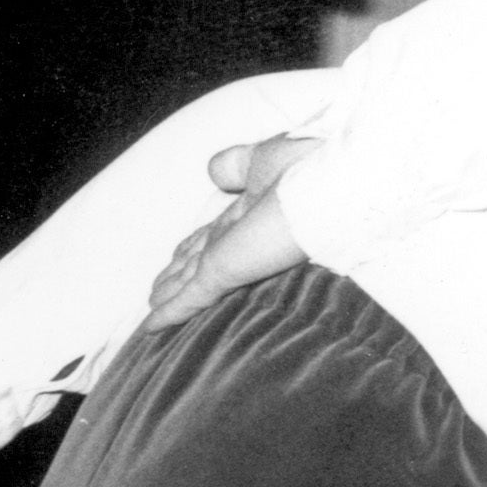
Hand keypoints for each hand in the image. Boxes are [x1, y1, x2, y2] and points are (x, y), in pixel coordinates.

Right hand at [145, 135, 315, 326]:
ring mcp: (233, 259)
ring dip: (169, 297)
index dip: (191, 247)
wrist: (337, 186)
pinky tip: (149, 327)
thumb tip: (213, 173)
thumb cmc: (313, 165)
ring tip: (151, 310)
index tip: (174, 258)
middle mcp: (241, 242)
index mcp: (251, 216)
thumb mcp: (264, 159)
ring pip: (190, 284)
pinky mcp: (226, 271)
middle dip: (176, 277)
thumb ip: (236, 165)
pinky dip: (168, 313)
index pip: (212, 236)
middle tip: (155, 294)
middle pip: (198, 263)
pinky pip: (190, 296)